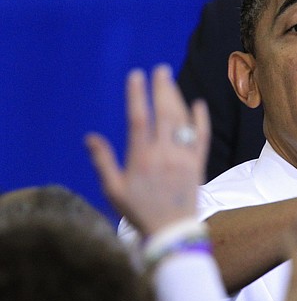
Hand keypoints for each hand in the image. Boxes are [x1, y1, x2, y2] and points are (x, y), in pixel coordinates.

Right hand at [85, 65, 209, 235]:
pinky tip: (198, 104)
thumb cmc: (139, 211)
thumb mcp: (114, 190)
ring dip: (177, 99)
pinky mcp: (198, 165)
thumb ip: (103, 162)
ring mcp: (184, 159)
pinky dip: (201, 120)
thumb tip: (90, 137)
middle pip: (164, 115)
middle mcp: (164, 156)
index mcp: (141, 159)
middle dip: (162, 89)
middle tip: (160, 69)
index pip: (139, 120)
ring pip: (182, 122)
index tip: (136, 76)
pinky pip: (202, 138)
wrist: (172, 231)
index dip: (137, 96)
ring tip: (170, 81)